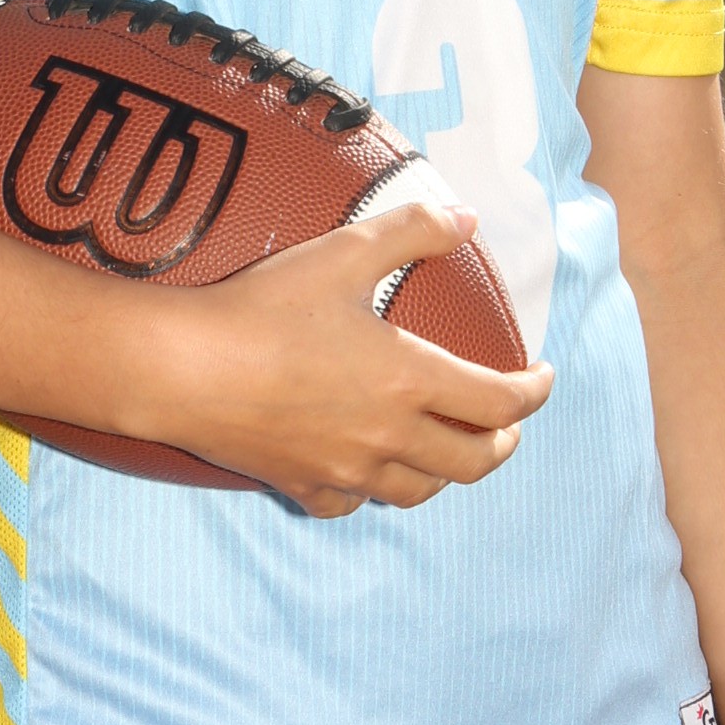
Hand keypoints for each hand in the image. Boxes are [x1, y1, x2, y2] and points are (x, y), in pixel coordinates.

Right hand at [137, 195, 552, 513]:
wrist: (181, 368)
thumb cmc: (263, 308)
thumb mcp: (343, 252)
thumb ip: (413, 231)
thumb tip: (467, 220)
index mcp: (411, 380)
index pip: (502, 402)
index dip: (535, 392)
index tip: (542, 376)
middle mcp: (388, 437)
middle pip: (475, 461)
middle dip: (503, 442)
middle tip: (507, 424)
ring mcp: (345, 470)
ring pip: (420, 491)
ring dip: (447, 471)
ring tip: (450, 450)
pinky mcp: (301, 484)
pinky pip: (351, 504)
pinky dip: (371, 491)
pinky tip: (366, 473)